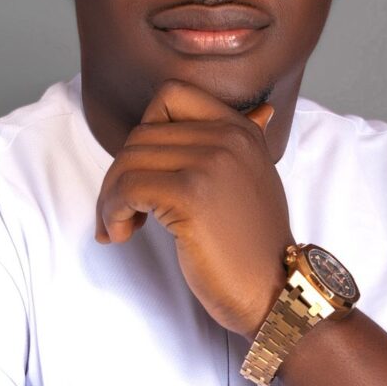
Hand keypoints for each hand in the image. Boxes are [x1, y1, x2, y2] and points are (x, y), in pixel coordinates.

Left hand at [95, 80, 293, 337]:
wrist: (275, 291)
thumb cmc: (255, 244)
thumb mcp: (257, 178)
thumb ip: (242, 145)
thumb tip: (260, 111)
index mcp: (240, 129)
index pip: (171, 94)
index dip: (145, 129)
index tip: (146, 169)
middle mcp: (228, 137)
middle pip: (140, 134)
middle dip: (119, 174)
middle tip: (122, 211)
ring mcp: (210, 162)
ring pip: (128, 160)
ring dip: (111, 197)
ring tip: (120, 226)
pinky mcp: (191, 194)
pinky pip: (127, 188)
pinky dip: (112, 211)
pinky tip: (122, 233)